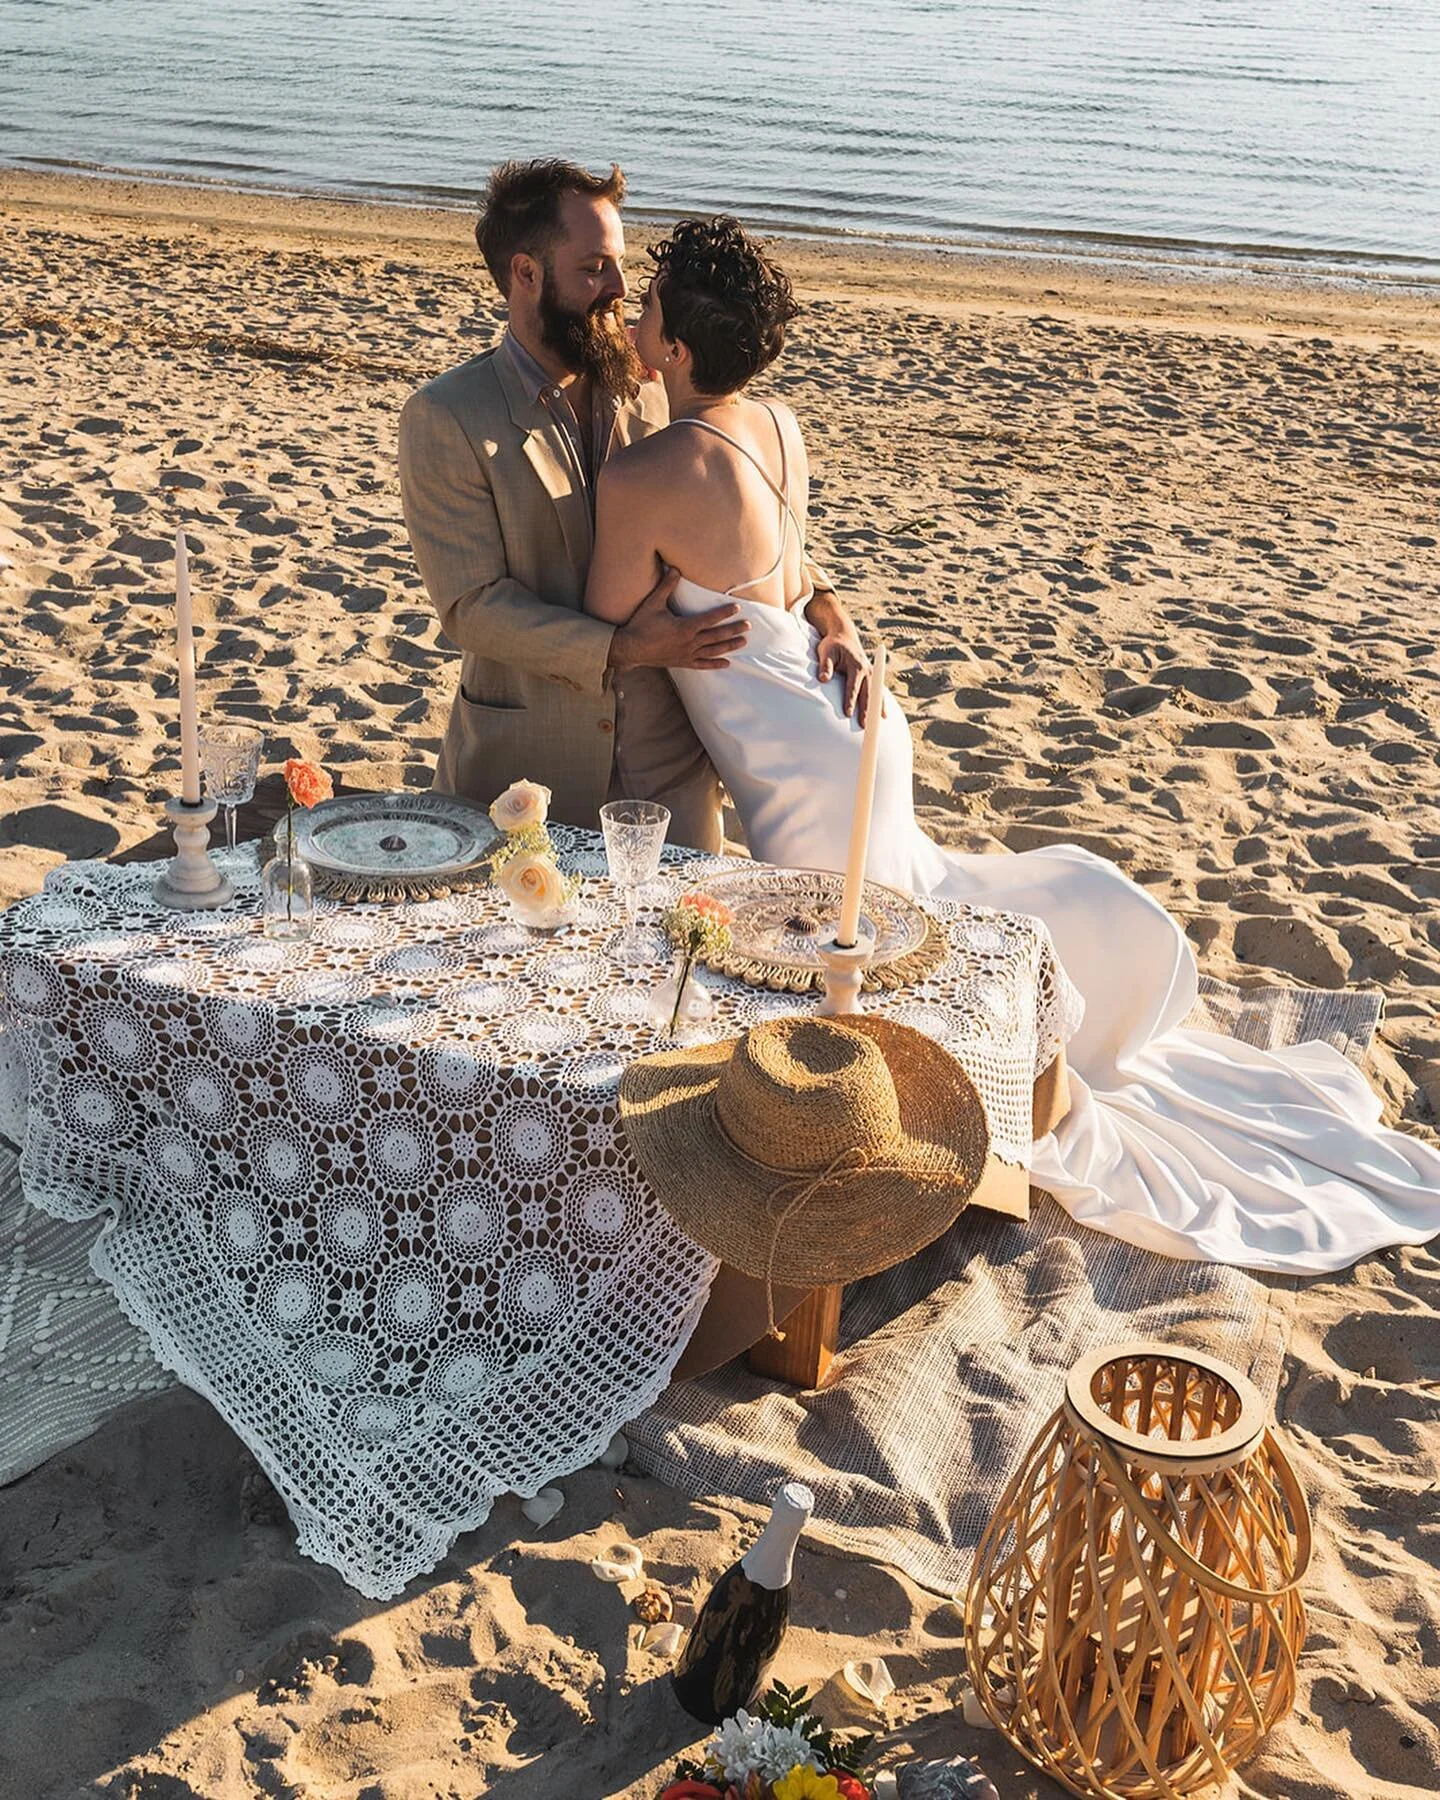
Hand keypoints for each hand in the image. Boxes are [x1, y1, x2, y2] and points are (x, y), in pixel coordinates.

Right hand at [607, 567, 749, 671]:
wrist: (630, 649)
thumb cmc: (641, 625)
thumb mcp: (653, 603)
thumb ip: (666, 586)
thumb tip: (674, 568)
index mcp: (685, 627)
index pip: (710, 619)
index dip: (724, 613)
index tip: (737, 608)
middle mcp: (689, 642)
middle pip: (717, 636)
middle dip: (734, 630)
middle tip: (748, 626)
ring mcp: (687, 654)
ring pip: (713, 650)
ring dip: (729, 646)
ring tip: (743, 642)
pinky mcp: (683, 662)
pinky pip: (703, 664)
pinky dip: (715, 664)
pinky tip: (727, 663)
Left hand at [809, 592, 873, 723]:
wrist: (843, 635)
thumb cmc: (832, 645)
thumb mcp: (825, 652)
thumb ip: (825, 665)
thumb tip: (823, 679)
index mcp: (856, 665)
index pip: (853, 687)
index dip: (850, 701)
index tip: (848, 714)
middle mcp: (867, 670)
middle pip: (867, 694)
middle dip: (866, 710)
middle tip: (864, 725)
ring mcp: (871, 674)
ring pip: (876, 694)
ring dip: (876, 709)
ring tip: (876, 725)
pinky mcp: (871, 676)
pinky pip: (878, 692)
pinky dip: (880, 704)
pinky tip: (882, 716)